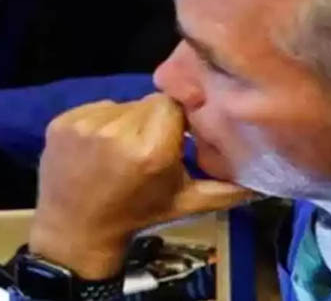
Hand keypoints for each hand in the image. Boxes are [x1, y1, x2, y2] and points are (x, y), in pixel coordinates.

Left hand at [30, 94, 255, 279]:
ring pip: (121, 104)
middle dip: (154, 120)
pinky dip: (101, 122)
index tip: (177, 133)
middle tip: (150, 144)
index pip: (174, 103)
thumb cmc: (136, 214)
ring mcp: (84, 125)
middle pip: (148, 102)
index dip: (178, 117)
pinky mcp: (61, 122)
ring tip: (123, 147)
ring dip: (127, 120)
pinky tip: (99, 146)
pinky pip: (94, 108)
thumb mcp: (186, 203)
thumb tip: (269, 178)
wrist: (76, 228)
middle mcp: (117, 131)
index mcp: (151, 149)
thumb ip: (228, 188)